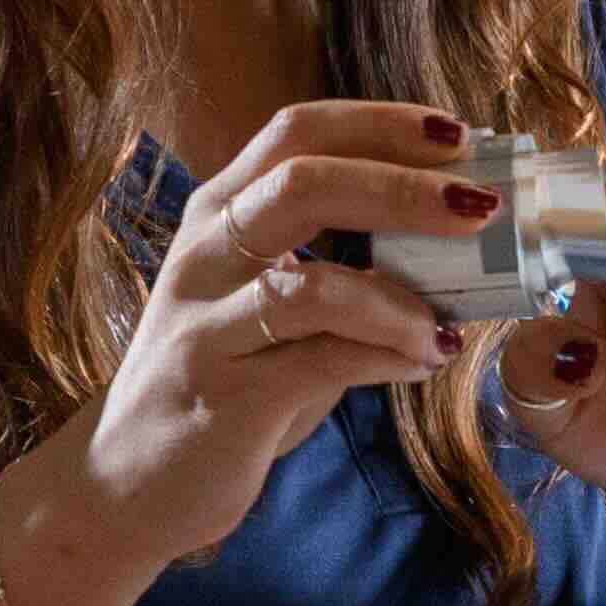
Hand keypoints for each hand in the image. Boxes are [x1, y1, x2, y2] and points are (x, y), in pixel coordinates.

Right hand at [77, 100, 493, 564]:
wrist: (125, 482)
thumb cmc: (220, 378)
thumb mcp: (262, 299)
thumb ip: (334, 261)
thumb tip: (454, 242)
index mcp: (218, 213)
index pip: (296, 132)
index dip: (380, 124)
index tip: (457, 134)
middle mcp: (203, 255)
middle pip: (302, 182)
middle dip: (405, 188)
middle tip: (481, 208)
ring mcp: (206, 326)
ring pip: (311, 284)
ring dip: (401, 300)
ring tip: (449, 323)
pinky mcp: (223, 398)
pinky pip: (322, 361)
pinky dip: (389, 356)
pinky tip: (425, 360)